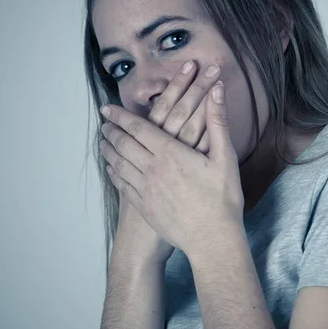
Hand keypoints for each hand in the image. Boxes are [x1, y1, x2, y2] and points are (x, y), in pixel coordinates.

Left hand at [99, 65, 244, 261]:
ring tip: (102, 142)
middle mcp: (152, 169)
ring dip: (108, 150)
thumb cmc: (222, 198)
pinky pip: (122, 185)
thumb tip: (216, 90)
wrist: (212, 239)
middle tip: (103, 123)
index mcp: (170, 153)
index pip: (138, 128)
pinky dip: (113, 173)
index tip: (107, 108)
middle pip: (124, 144)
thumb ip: (218, 121)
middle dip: (112, 131)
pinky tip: (112, 169)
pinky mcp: (144, 207)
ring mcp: (145, 189)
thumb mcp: (225, 156)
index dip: (121, 116)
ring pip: (119, 164)